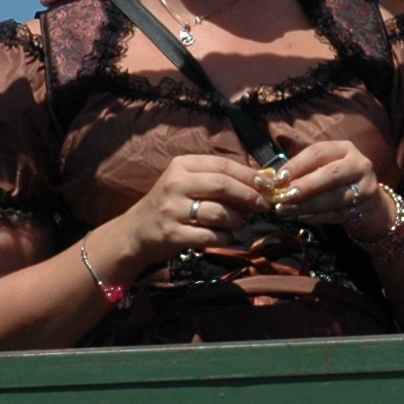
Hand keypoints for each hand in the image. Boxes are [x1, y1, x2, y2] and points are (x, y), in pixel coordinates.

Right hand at [118, 154, 269, 275]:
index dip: (250, 175)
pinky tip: (225, 237)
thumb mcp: (187, 183)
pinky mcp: (172, 234)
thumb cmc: (170, 205)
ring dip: (237, 220)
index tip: (268, 185)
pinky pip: (210, 235)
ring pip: (219, 212)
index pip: (223, 165)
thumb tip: (260, 182)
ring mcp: (172, 210)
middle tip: (263, 206)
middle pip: (223, 185)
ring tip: (240, 223)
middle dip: (249, 196)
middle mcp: (175, 184)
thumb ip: (217, 179)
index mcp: (182, 165)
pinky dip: (224, 237)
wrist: (135, 232)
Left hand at [261, 139, 385, 231]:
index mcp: (344, 149)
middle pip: (331, 173)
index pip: (318, 152)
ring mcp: (366, 187)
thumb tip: (271, 181)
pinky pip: (337, 214)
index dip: (297, 164)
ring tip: (286, 210)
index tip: (278, 178)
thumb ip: (302, 172)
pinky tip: (301, 218)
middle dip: (305, 185)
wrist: (370, 206)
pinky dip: (317, 217)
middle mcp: (359, 164)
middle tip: (283, 196)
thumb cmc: (339, 183)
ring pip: (335, 196)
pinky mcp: (365, 209)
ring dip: (308, 204)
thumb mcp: (324, 169)